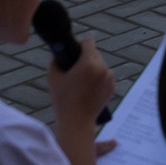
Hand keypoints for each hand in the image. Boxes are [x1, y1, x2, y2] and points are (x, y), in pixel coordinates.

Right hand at [47, 32, 114, 164]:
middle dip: (85, 58)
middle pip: (94, 53)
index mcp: (89, 63)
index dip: (80, 44)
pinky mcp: (112, 87)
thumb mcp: (53, 77)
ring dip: (92, 68)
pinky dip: (98, 79)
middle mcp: (102, 67)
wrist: (77, 122)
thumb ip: (56, 60)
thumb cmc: (63, 100)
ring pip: (100, 65)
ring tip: (80, 82)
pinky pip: (104, 76)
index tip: (74, 50)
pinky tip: (88, 89)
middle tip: (74, 69)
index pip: (88, 41)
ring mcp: (109, 77)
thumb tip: (59, 53)